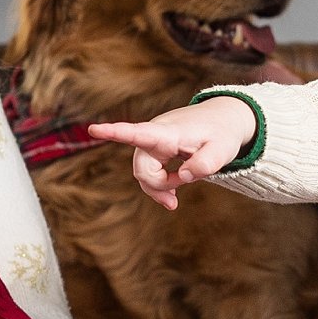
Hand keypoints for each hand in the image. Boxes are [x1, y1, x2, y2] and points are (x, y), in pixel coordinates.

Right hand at [86, 97, 254, 210]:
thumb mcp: (223, 150)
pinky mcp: (153, 150)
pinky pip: (146, 174)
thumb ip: (206, 164)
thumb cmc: (221, 134)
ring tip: (176, 196)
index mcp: (168, 132)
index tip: (94, 129)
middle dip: (159, 186)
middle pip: (142, 169)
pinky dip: (158, 186)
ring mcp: (151, 143)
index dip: (115, 132)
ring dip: (159, 187)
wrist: (221, 122)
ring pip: (143, 174)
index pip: (138, 132)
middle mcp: (154, 134)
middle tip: (179, 195)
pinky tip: (171, 194)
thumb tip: (182, 177)